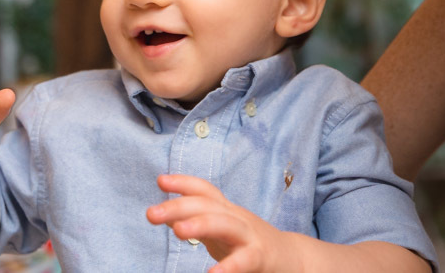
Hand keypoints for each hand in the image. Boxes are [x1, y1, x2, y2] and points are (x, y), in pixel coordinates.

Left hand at [147, 174, 300, 272]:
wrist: (293, 259)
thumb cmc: (249, 244)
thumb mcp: (221, 230)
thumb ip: (197, 221)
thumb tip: (167, 215)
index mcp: (226, 210)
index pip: (205, 190)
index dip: (183, 182)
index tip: (160, 180)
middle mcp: (237, 217)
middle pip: (207, 204)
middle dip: (178, 206)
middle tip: (151, 214)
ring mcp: (249, 236)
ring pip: (225, 224)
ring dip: (200, 224)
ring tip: (178, 231)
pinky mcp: (260, 257)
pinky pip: (244, 260)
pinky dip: (228, 268)